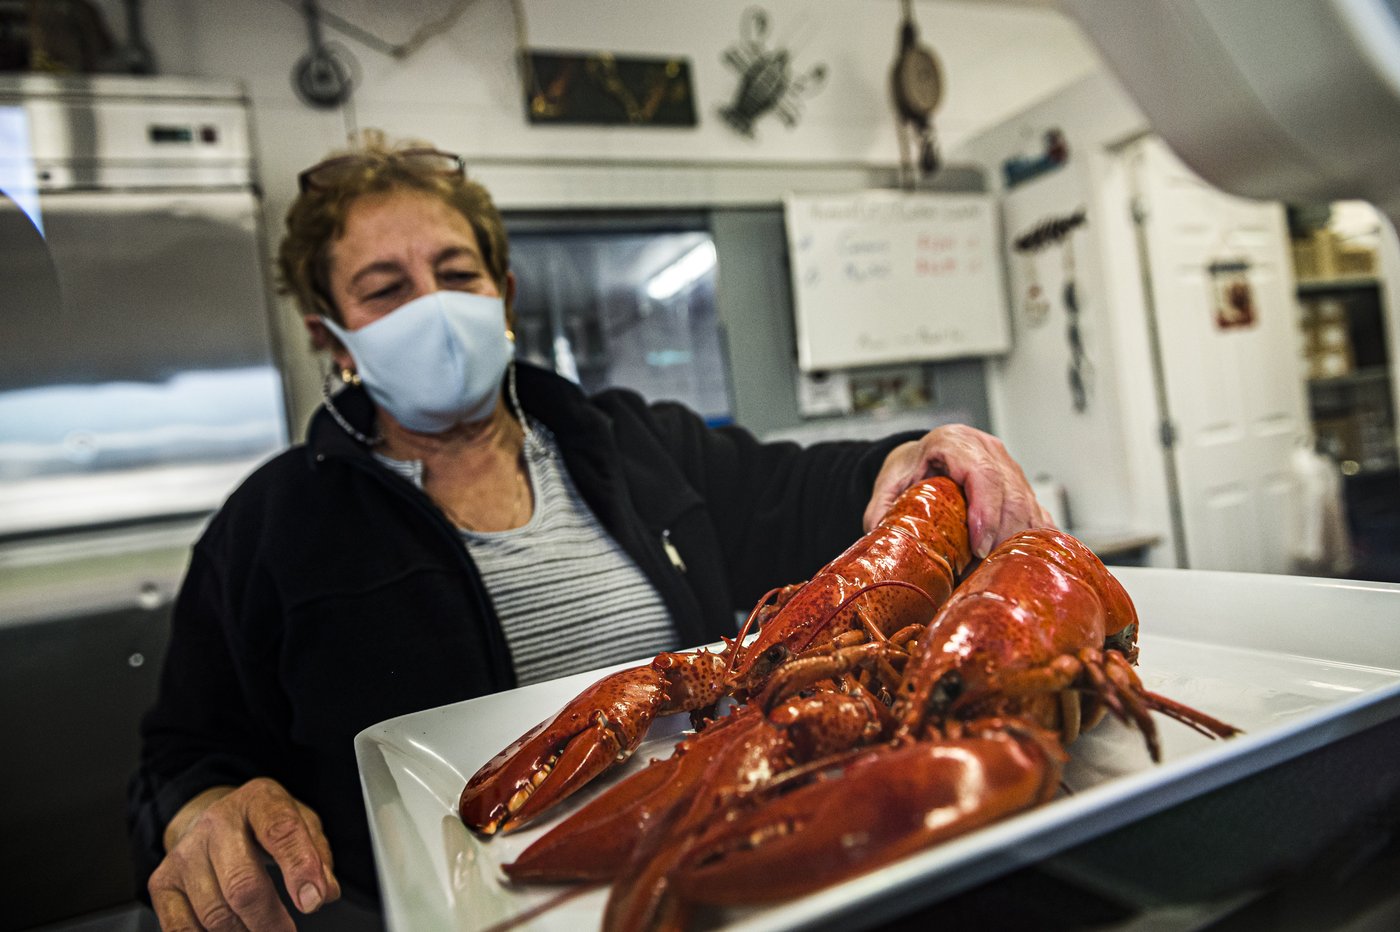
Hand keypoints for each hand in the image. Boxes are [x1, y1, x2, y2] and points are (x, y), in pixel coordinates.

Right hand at [149, 779, 340, 930]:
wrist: (213, 820)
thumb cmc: (265, 826)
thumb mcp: (302, 823)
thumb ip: (317, 857)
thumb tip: (324, 893)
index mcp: (258, 800)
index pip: (280, 831)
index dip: (299, 869)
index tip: (312, 902)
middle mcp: (217, 821)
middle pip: (242, 884)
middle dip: (270, 920)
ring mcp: (185, 852)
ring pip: (215, 914)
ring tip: (262, 931)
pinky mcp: (162, 881)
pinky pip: (181, 929)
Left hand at [863, 424, 1054, 557]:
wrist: (920, 458)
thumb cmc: (907, 471)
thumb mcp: (886, 488)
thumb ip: (882, 514)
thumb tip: (886, 549)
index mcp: (953, 442)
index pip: (982, 474)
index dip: (986, 512)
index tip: (979, 548)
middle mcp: (987, 449)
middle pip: (1011, 493)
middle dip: (1003, 536)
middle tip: (987, 570)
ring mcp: (1009, 465)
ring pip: (1027, 504)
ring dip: (1017, 542)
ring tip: (998, 571)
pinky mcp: (1020, 484)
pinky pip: (1037, 512)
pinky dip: (1032, 539)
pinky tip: (1023, 562)